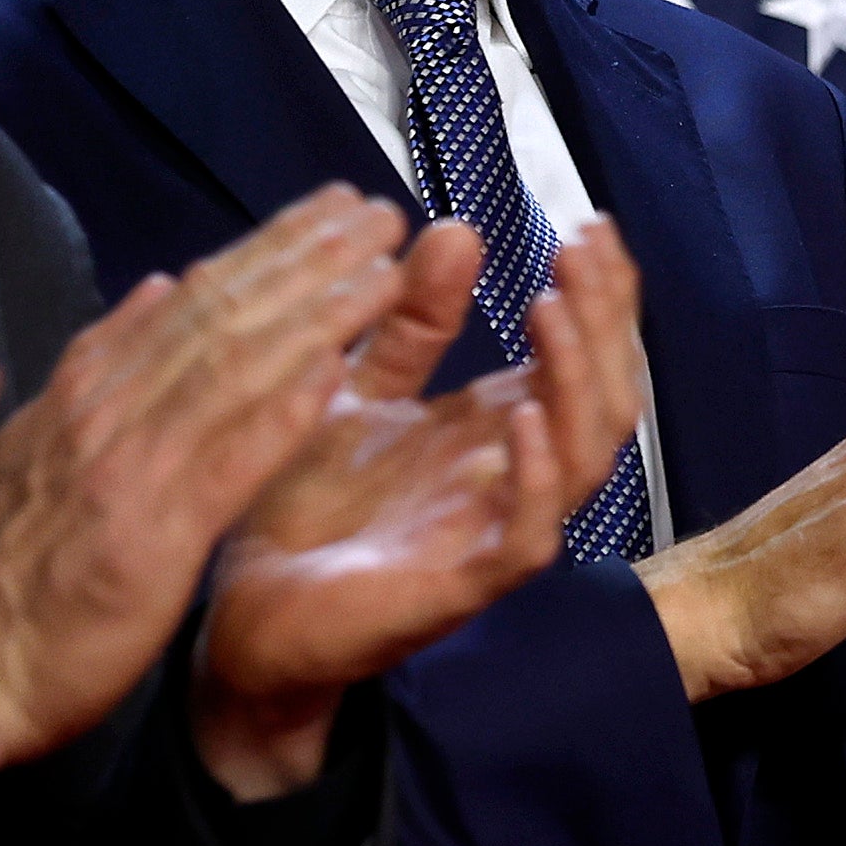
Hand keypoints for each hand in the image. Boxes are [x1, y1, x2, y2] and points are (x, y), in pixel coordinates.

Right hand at [0, 190, 414, 790]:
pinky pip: (227, 460)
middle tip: (379, 211)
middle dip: (306, 257)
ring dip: (315, 313)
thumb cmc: (10, 568)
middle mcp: (107, 411)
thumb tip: (158, 287)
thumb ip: (102, 367)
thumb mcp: (41, 444)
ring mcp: (128, 467)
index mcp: (88, 389)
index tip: (332, 208)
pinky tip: (338, 376)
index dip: (269, 247)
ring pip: (233, 368)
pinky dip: (281, 412)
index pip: (192, 299)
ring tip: (386, 269)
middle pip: (221, 315)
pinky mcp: (151, 535)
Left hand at [189, 218, 650, 796]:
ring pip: (586, 461)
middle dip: (604, 322)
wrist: (240, 619)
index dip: (600, 297)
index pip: (583, 359)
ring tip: (552, 308)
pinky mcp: (458, 587)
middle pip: (604, 398)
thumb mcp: (356, 395)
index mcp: (493, 434)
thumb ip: (410, 323)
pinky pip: (529, 538)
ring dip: (578, 380)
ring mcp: (490, 534)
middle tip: (581, 250)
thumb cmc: (304, 514)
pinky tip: (524, 418)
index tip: (588, 225)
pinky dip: (538, 478)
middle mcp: (509, 481)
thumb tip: (456, 228)